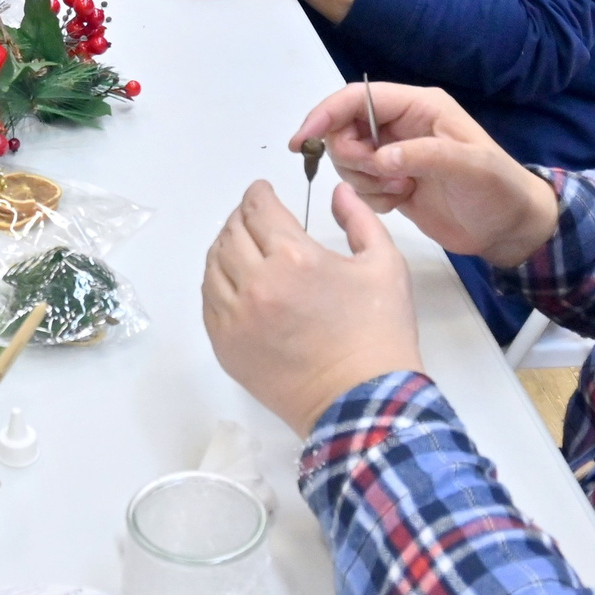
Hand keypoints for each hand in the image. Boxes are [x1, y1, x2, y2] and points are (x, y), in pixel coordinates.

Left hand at [205, 180, 419, 434]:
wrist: (364, 402)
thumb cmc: (379, 333)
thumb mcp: (385, 264)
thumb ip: (359, 218)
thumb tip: (337, 192)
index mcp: (293, 257)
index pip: (258, 208)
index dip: (259, 193)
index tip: (264, 192)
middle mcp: (256, 283)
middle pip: (231, 232)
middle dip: (243, 217)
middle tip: (256, 217)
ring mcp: (236, 317)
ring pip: (214, 264)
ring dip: (226, 247)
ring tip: (243, 246)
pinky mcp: (226, 346)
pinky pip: (209, 301)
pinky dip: (217, 282)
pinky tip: (235, 280)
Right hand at [290, 81, 558, 265]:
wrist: (509, 228)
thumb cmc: (497, 189)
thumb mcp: (468, 166)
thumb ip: (422, 155)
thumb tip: (378, 157)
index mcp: (419, 107)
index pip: (356, 99)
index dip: (325, 114)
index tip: (301, 141)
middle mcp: (401, 125)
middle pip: (344, 130)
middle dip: (353, 157)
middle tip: (384, 178)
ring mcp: (395, 155)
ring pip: (348, 160)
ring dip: (365, 180)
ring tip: (402, 190)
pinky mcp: (391, 182)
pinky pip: (359, 186)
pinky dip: (372, 198)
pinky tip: (401, 202)